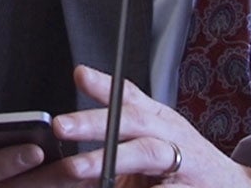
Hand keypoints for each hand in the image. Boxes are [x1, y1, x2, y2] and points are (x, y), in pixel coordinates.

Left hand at [51, 65, 250, 187]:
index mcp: (158, 121)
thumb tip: (72, 132)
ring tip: (77, 167)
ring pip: (145, 153)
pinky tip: (112, 186)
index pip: (130, 97)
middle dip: (95, 122)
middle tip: (62, 126)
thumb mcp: (152, 142)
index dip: (105, 86)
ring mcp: (182, 160)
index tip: (79, 75)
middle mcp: (170, 135)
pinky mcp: (188, 187)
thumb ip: (117, 133)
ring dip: (108, 160)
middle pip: (133, 120)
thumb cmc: (184, 166)